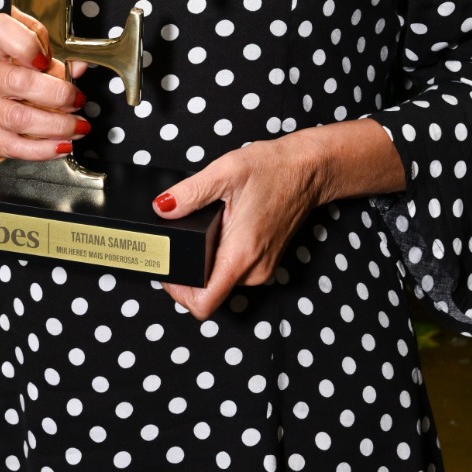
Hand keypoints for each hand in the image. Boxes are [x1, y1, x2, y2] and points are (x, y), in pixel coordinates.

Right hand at [0, 6, 88, 159]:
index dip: (27, 45)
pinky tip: (61, 146)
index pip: (2, 32)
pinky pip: (13, 146)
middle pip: (19, 83)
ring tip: (78, 126)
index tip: (46, 58)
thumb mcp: (35, 53)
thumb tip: (79, 67)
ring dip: (56, 126)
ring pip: (18, 119)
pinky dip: (41, 150)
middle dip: (58, 95)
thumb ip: (58, 57)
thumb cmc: (13, 69)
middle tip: (78, 100)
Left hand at [151, 131, 329, 320]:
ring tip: (205, 228)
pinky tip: (221, 229)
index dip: (177, 293)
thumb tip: (161, 208)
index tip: (168, 269)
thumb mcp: (226, 171)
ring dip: (205, 261)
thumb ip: (190, 193)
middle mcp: (253, 270)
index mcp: (241, 254)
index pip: (203, 303)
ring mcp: (261, 270)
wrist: (309, 170)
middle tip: (180, 239)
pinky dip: (219, 256)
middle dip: (188, 271)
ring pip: (219, 280)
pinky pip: (232, 271)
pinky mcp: (264, 263)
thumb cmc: (275, 169)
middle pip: (207, 291)